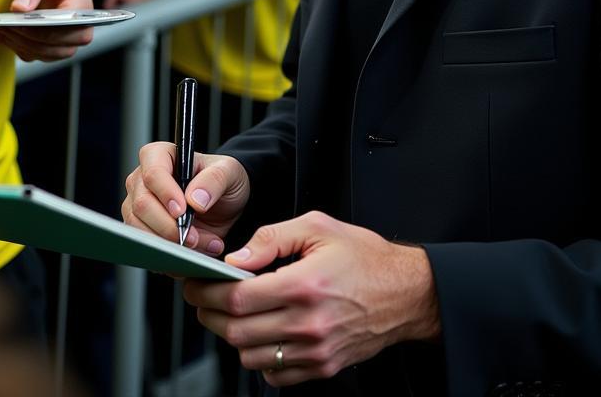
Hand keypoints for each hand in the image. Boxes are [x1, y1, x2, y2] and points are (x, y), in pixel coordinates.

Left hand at [0, 0, 94, 60]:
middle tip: (1, 25)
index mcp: (83, 10)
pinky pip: (31, 54)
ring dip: (16, 42)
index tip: (14, 21)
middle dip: (24, 36)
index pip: (62, 26)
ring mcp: (66, 44)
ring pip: (40, 52)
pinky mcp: (50, 50)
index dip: (37, 27)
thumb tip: (19, 8)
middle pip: (52, 44)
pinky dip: (13, 45)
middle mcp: (80, 31)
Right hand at [122, 140, 250, 253]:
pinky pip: (146, 249)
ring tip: (203, 246)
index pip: (152, 173)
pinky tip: (192, 256)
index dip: (165, 193)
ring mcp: (137, 206)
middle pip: (142, 205)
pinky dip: (169, 257)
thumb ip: (214, 180)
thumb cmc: (222, 181)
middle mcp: (142, 180)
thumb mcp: (229, 172)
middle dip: (169, 227)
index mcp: (160, 156)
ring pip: (139, 230)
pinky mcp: (140, 231)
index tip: (182, 211)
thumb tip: (194, 199)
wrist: (225, 205)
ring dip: (171, 245)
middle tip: (195, 238)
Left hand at [184, 211, 441, 385]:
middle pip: (236, 331)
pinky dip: (258, 355)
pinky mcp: (323, 367)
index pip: (237, 299)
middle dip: (208, 313)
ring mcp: (316, 351)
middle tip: (203, 295)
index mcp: (304, 285)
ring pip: (249, 355)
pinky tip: (262, 330)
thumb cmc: (363, 255)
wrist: (406, 292)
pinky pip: (274, 372)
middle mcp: (308, 324)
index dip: (206, 292)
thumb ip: (272, 238)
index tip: (194, 282)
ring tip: (232, 311)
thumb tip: (235, 258)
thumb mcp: (317, 227)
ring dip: (231, 334)